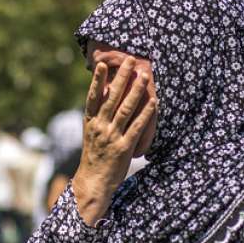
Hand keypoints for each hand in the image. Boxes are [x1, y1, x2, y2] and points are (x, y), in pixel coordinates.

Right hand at [72, 57, 156, 226]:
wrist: (93, 182)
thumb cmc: (94, 157)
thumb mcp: (91, 134)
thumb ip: (97, 116)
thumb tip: (104, 95)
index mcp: (90, 122)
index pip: (93, 97)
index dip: (97, 80)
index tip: (101, 64)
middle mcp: (100, 127)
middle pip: (111, 97)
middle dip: (121, 77)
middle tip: (129, 60)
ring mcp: (111, 137)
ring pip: (125, 109)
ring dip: (135, 91)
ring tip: (144, 75)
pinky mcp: (123, 148)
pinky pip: (136, 127)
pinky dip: (145, 114)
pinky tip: (154, 102)